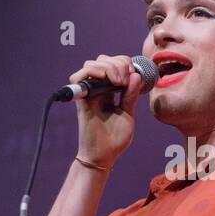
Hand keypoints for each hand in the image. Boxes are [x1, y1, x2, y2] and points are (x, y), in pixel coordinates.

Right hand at [70, 54, 144, 168]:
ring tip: (119, 82)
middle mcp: (97, 89)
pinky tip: (109, 82)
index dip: (125, 63)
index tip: (134, 76)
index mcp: (109, 90)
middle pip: (103, 60)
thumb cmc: (115, 138)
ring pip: (92, 64)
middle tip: (126, 80)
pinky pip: (79, 77)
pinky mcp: (81, 99)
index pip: (114, 64)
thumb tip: (136, 74)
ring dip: (109, 67)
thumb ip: (131, 94)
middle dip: (119, 63)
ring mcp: (88, 93)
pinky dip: (94, 72)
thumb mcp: (128, 113)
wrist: (103, 155)